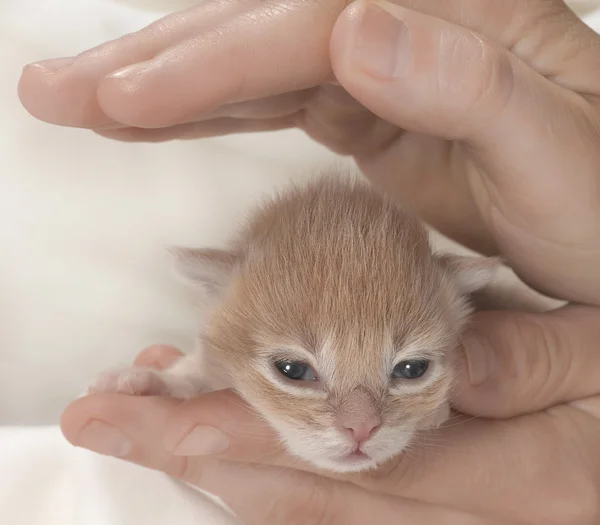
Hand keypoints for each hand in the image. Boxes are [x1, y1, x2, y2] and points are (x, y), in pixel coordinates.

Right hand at [18, 0, 599, 304]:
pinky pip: (270, 101)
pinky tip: (157, 119)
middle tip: (61, 91)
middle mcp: (406, 35)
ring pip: (252, 63)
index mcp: (455, 25)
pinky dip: (209, 111)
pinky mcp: (366, 117)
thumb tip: (355, 30)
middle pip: (260, 29)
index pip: (308, 26)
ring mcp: (381, 76)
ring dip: (166, 83)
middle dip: (158, 61)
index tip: (128, 98)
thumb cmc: (599, 204)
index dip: (214, 60)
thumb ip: (466, 87)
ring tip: (85, 103)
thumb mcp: (552, 154)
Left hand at [61, 304, 599, 524]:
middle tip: (113, 419)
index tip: (137, 409)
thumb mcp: (597, 360)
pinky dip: (267, 503)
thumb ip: (516, 359)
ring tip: (153, 430)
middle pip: (295, 506)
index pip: (331, 453)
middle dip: (191, 461)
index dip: (224, 431)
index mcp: (510, 478)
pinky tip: (233, 467)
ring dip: (219, 481)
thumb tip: (426, 352)